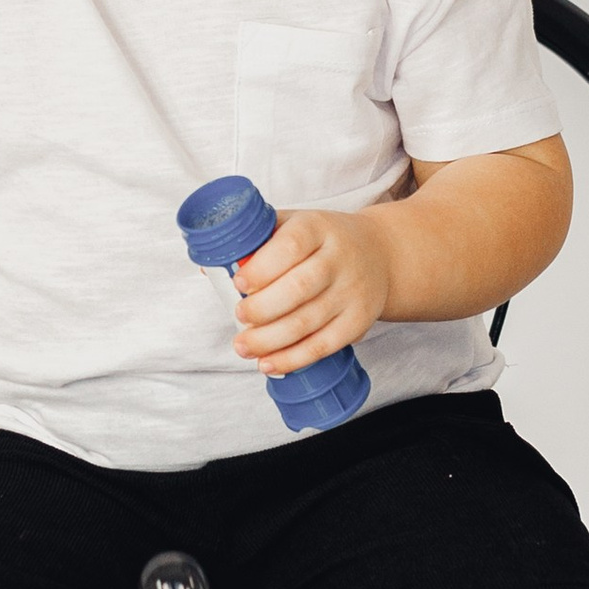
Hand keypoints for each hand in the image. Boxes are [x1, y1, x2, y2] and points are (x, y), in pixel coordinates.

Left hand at [232, 208, 394, 375]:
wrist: (380, 254)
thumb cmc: (322, 241)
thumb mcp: (294, 225)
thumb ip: (256, 242)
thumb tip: (209, 269)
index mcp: (318, 227)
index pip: (291, 246)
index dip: (262, 268)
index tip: (238, 283)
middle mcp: (339, 259)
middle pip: (299, 288)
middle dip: (262, 308)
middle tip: (239, 316)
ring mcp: (352, 292)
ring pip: (308, 322)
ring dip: (270, 340)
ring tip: (243, 346)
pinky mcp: (358, 321)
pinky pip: (324, 345)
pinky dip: (293, 359)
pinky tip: (268, 363)